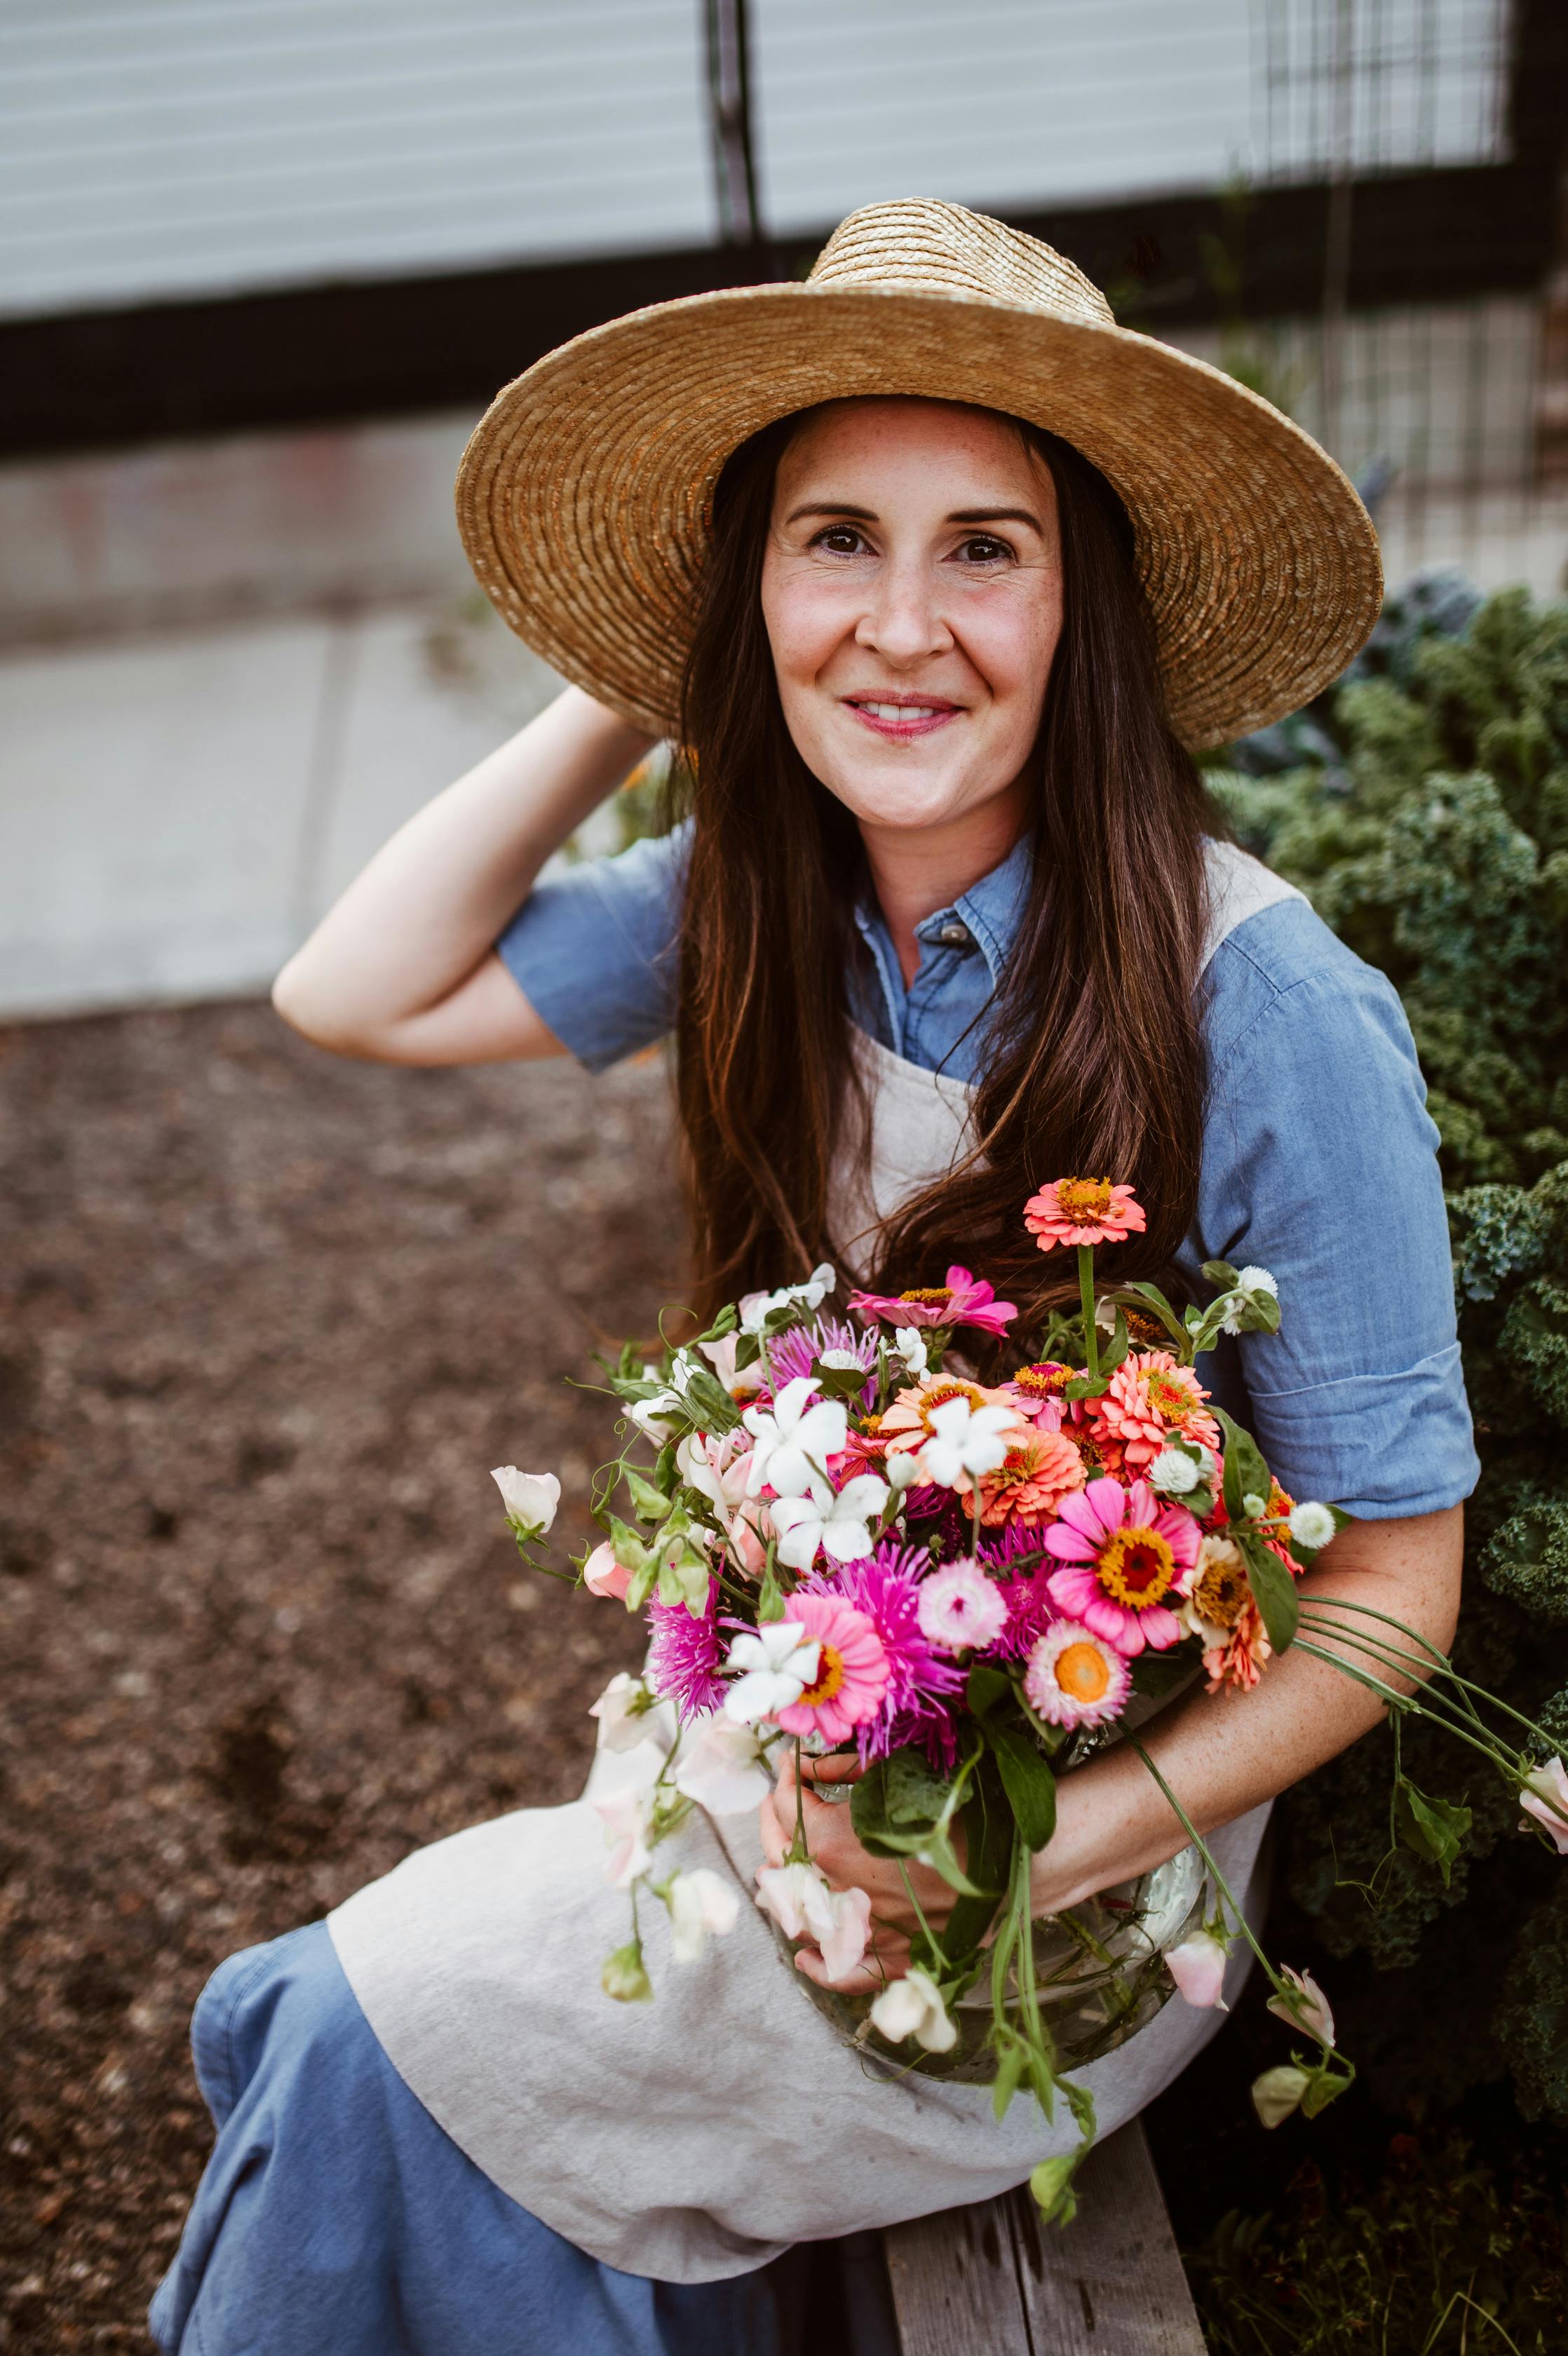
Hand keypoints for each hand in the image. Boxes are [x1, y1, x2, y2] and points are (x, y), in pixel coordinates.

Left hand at [757, 1749, 959, 1994]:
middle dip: (773, 1824)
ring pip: (798, 1917)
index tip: (794, 1763)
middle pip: (780, 1859)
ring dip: (781, 1892)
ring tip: (771, 1873)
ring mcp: (859, 1932)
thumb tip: (807, 1766)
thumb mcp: (895, 1771)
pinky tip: (805, 1956)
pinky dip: (819, 1966)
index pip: (787, 1805)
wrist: (1010, 1862)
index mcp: (829, 1843)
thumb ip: (841, 1767)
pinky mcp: (889, 1959)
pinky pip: (841, 1973)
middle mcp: (834, 1893)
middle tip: (778, 1803)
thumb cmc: (955, 1810)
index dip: (787, 1778)